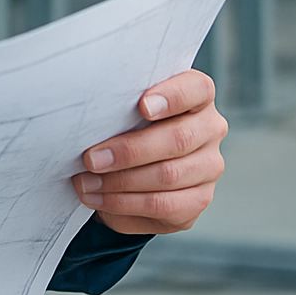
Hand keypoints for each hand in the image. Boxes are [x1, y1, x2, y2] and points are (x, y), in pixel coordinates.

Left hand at [71, 69, 227, 234]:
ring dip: (119, 181)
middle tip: (91, 158)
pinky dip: (124, 203)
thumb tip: (88, 114)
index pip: (197, 89)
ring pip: (168, 176)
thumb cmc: (124, 124)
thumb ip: (119, 104)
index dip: (172, 96)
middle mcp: (209, 129)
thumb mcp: (123, 108)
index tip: (142, 106)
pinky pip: (163, 205)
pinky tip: (98, 197)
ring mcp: (208, 166)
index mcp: (197, 96)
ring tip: (85, 181)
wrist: (129, 166)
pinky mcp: (197, 200)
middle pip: (178, 139)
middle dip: (128, 151)